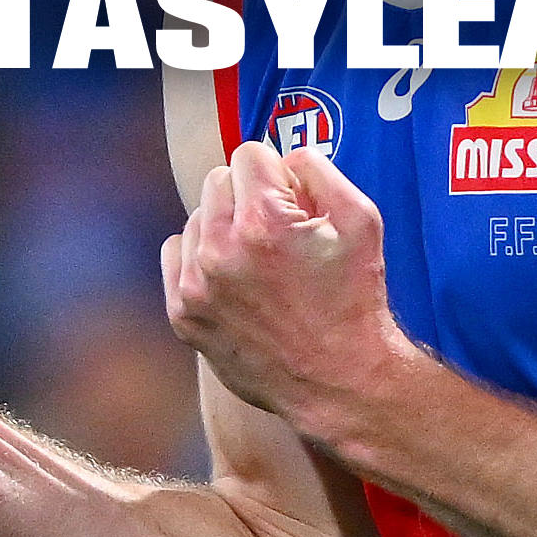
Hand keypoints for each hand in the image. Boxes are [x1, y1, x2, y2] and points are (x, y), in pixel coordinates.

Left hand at [161, 141, 404, 432]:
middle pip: (218, 180)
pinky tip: (233, 277)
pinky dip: (200, 257)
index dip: (278, 175)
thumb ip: (318, 170)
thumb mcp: (361, 219)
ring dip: (223, 227)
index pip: (249, 153)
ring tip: (259, 261)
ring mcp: (196, 284)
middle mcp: (221, 249)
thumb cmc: (354, 299)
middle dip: (249, 196)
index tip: (293, 202)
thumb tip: (283, 158)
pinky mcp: (183, 313)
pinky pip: (175, 253)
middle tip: (278, 232)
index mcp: (264, 221)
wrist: (339, 383)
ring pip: (197, 217)